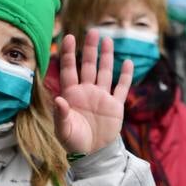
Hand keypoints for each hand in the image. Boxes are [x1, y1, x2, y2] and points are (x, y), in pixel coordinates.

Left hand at [53, 31, 132, 155]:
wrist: (92, 154)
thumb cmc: (73, 142)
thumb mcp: (64, 130)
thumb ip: (61, 115)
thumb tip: (58, 99)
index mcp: (71, 95)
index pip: (69, 70)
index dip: (68, 54)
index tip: (68, 37)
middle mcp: (87, 92)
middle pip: (88, 66)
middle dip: (90, 49)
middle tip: (92, 31)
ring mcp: (102, 97)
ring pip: (105, 72)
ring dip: (106, 57)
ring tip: (107, 40)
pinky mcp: (115, 106)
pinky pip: (121, 88)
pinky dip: (125, 75)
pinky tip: (127, 62)